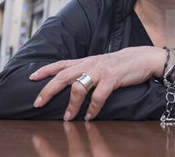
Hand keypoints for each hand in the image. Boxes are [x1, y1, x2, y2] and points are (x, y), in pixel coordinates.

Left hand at [29, 46, 165, 120]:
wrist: (142, 58)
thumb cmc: (120, 64)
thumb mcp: (100, 64)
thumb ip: (86, 70)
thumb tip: (71, 81)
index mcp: (86, 61)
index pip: (60, 64)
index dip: (45, 70)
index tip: (31, 77)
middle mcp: (90, 64)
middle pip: (63, 76)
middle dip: (49, 89)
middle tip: (38, 102)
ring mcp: (101, 70)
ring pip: (79, 86)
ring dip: (71, 104)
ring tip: (67, 117)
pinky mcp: (113, 78)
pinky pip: (99, 95)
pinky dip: (93, 108)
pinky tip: (89, 116)